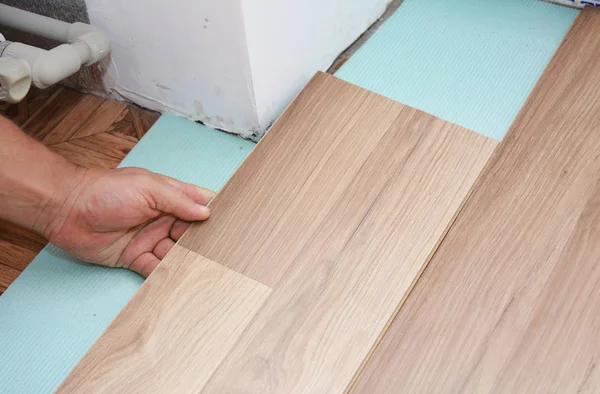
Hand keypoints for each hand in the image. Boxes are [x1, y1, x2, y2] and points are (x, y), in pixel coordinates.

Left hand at [42, 167, 213, 276]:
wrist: (67, 210)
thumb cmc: (106, 191)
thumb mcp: (148, 188)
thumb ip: (178, 200)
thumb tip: (206, 212)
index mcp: (167, 197)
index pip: (198, 204)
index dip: (214, 212)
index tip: (234, 224)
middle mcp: (161, 218)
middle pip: (190, 233)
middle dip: (203, 243)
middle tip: (223, 255)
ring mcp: (148, 238)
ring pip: (175, 253)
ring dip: (186, 261)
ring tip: (204, 272)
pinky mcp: (133, 257)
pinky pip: (154, 268)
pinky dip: (165, 275)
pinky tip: (179, 280)